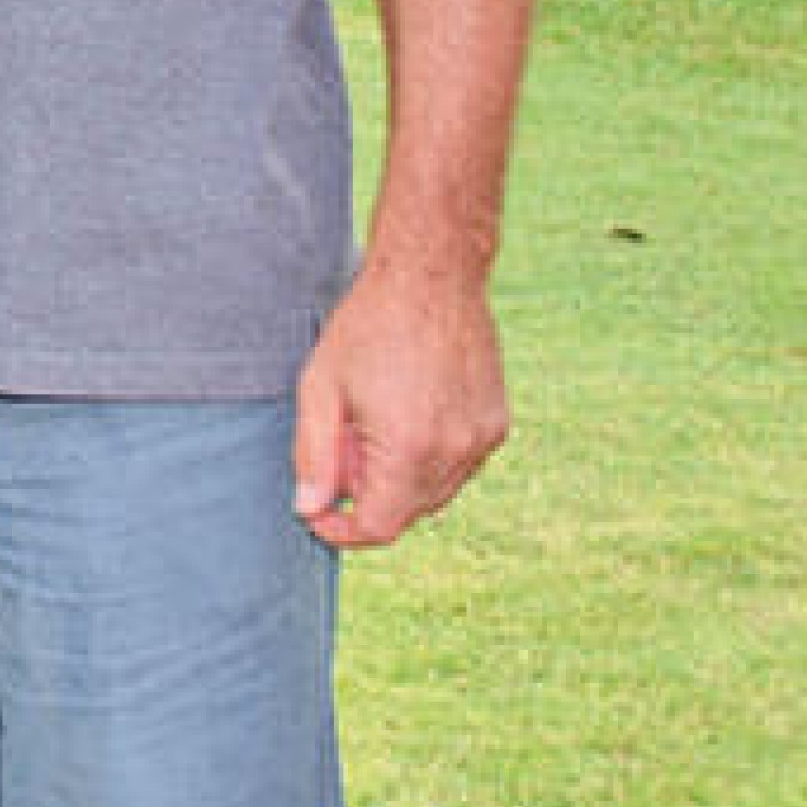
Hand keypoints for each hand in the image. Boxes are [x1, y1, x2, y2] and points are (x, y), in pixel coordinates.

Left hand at [290, 261, 509, 547]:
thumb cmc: (367, 327)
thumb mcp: (321, 388)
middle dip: (369, 494)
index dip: (343, 530)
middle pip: (407, 512)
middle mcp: (455, 451)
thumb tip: (309, 510)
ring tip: (374, 418)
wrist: (431, 277)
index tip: (319, 513)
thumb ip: (313, 455)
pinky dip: (429, 457)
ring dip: (400, 477)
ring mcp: (482, 439)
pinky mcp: (497, 424)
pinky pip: (458, 465)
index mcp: (409, 447)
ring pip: (435, 492)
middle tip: (343, 440)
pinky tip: (408, 409)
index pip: (379, 526)